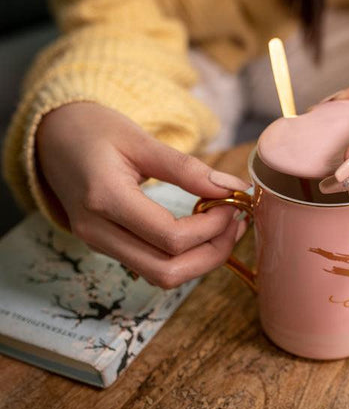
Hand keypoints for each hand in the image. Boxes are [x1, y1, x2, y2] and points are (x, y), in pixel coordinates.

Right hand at [36, 102, 249, 287]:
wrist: (52, 138)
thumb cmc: (94, 131)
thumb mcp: (140, 139)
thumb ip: (186, 167)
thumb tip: (231, 187)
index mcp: (104, 199)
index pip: (170, 238)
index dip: (212, 227)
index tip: (232, 202)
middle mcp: (97, 231)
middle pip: (168, 271)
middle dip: (213, 253)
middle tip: (235, 222)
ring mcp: (99, 244)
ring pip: (162, 277)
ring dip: (202, 260)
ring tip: (226, 228)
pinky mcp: (107, 246)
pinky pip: (152, 267)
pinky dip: (185, 258)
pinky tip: (203, 232)